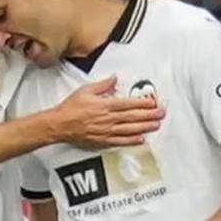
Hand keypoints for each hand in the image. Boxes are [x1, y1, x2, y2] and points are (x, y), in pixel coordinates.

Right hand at [46, 75, 164, 147]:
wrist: (59, 124)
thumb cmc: (70, 108)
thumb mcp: (86, 90)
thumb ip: (102, 85)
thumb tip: (114, 78)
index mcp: (104, 105)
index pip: (128, 104)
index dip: (142, 103)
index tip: (153, 102)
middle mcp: (107, 118)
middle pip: (132, 117)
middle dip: (149, 115)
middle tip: (161, 114)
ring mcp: (106, 131)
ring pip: (130, 129)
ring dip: (145, 127)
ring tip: (156, 125)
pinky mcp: (103, 140)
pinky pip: (120, 141)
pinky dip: (132, 140)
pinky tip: (141, 139)